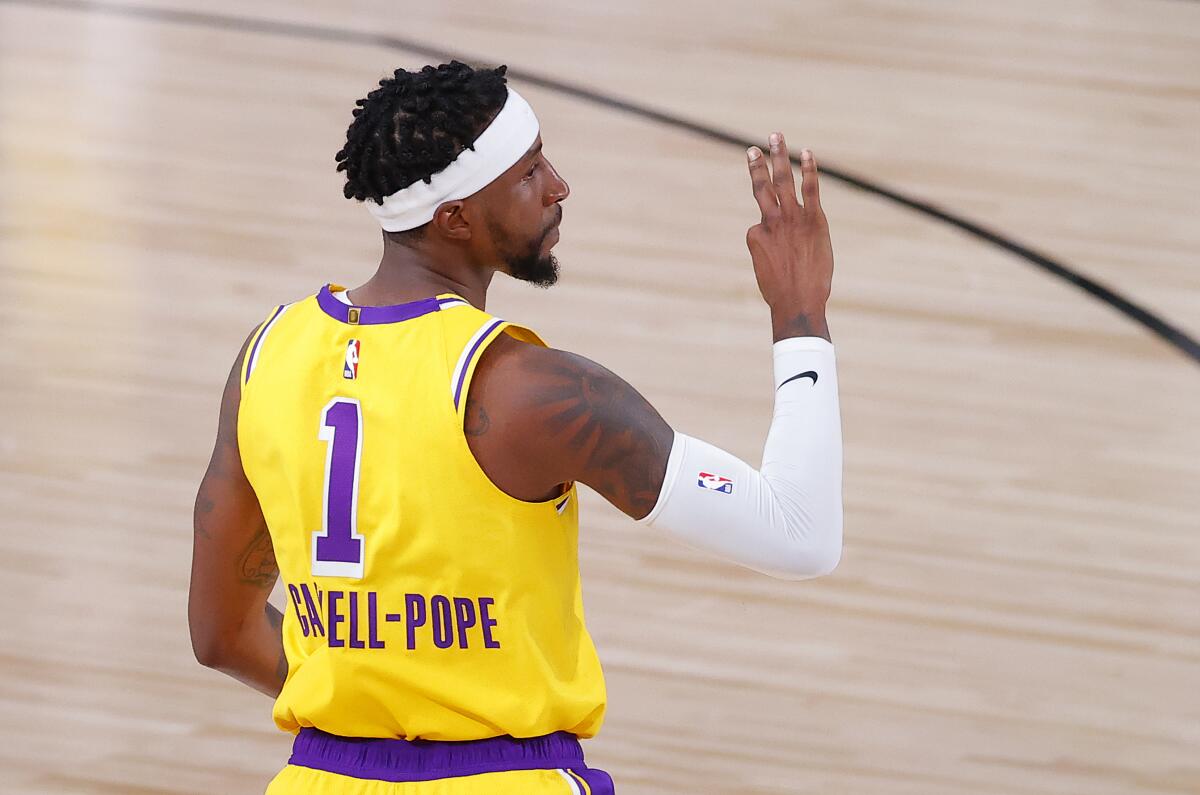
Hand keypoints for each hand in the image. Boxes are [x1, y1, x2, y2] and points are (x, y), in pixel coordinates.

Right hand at [745, 133, 833, 340]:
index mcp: (755, 235)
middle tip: (754, 147)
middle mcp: (770, 222)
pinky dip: (809, 170)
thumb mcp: (766, 271)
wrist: (798, 303)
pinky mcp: (814, 220)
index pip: (760, 221)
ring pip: (782, 181)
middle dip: (757, 164)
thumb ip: (770, 251)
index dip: (770, 236)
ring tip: (775, 136)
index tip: (778, 256)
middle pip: (761, 187)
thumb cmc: (781, 294)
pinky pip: (810, 189)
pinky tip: (807, 153)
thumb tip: (777, 242)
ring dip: (778, 157)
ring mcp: (791, 219)